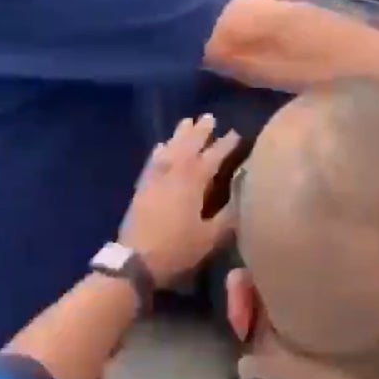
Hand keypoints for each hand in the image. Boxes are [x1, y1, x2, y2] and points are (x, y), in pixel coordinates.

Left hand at [118, 116, 238, 283]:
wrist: (135, 261)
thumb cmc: (178, 248)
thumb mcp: (211, 236)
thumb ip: (229, 214)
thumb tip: (243, 192)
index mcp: (194, 182)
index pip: (214, 156)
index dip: (226, 144)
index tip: (236, 133)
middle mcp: (174, 173)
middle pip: (189, 145)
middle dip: (201, 131)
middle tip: (209, 117)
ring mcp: (155, 178)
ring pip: (170, 148)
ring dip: (180, 135)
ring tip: (187, 122)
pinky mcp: (142, 187)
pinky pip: (153, 161)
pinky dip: (159, 151)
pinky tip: (161, 146)